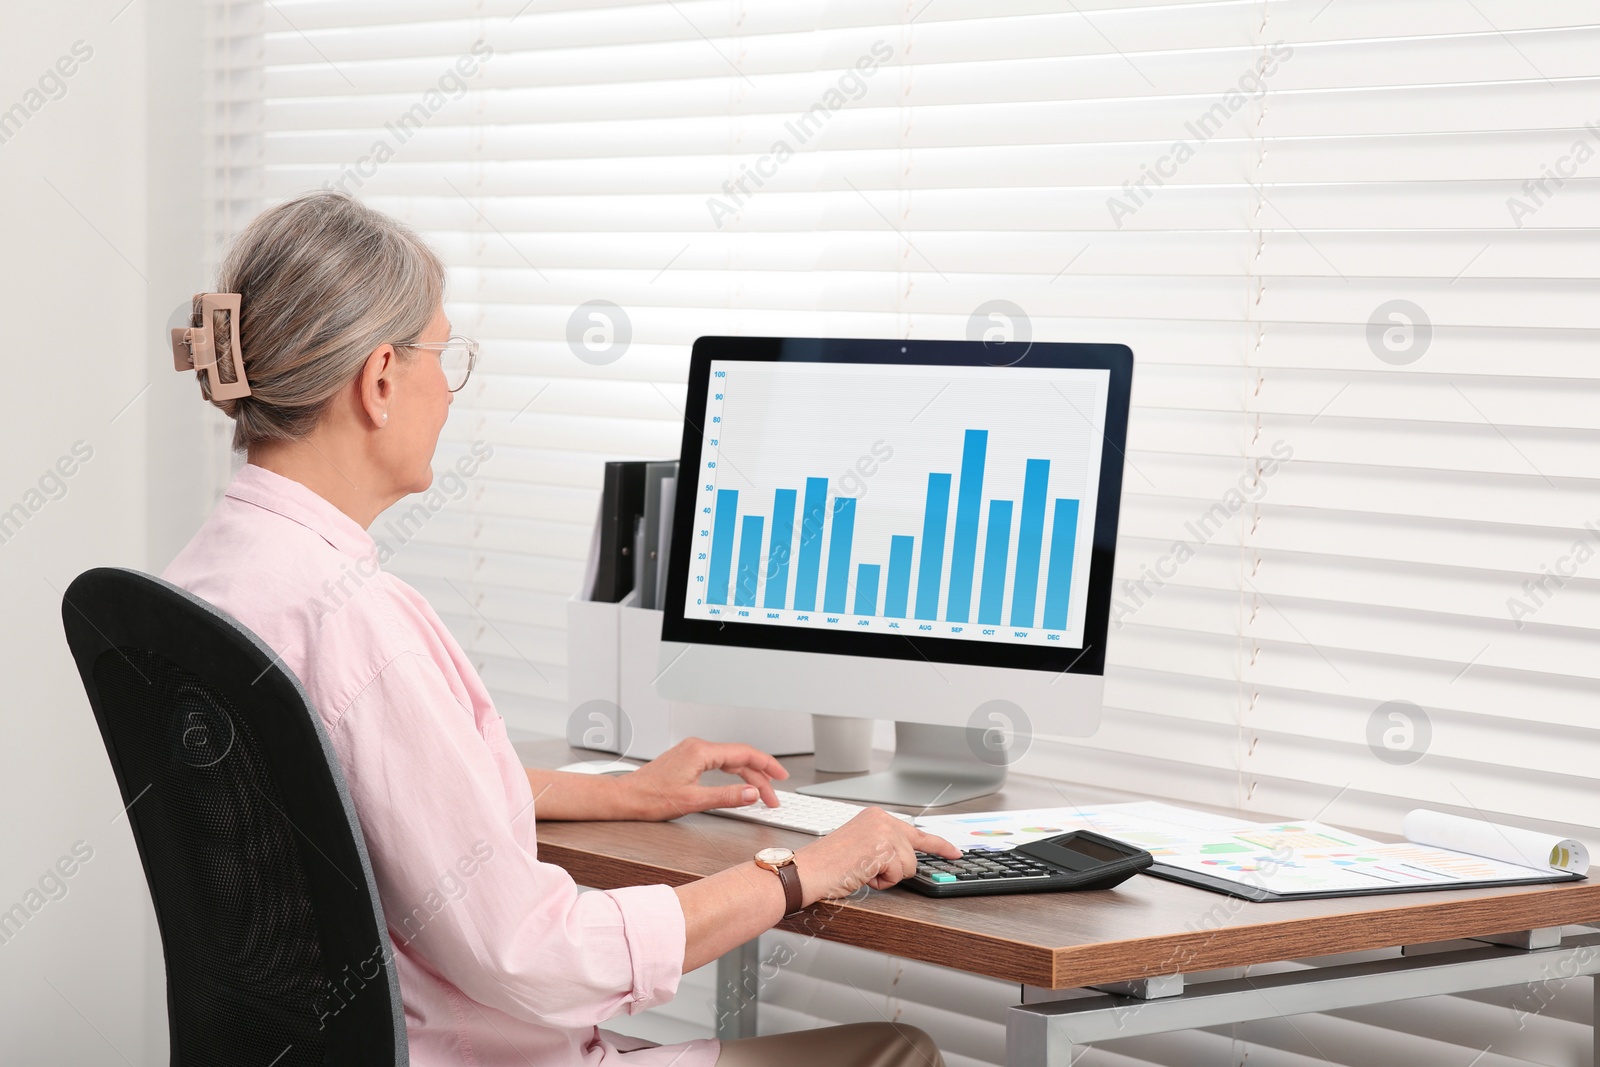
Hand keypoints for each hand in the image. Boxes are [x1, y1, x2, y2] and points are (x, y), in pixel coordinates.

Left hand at [619, 737, 788, 820]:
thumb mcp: (694, 801)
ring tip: (761, 794)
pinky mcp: (688, 759)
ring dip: (748, 776)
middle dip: (759, 776)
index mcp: (700, 751)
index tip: (781, 776)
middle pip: (739, 757)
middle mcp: (697, 747)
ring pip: (730, 760)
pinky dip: (733, 774)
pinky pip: (719, 763)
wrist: (626, 797)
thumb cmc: (651, 798)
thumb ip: (726, 796)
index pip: (744, 753)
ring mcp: (692, 751)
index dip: (766, 765)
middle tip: (773, 796)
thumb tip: (752, 794)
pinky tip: (740, 785)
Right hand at [792, 808, 959, 905]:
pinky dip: (880, 882)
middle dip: (894, 870)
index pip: (917, 832)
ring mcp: (884, 832)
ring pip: (907, 867)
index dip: (940, 846)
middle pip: (913, 855)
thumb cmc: (829, 863)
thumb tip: (907, 858)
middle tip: (867, 869)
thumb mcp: (861, 845)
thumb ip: (885, 845)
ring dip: (886, 877)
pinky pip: (897, 876)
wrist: (808, 870)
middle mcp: (882, 819)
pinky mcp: (883, 848)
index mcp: (877, 816)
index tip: (956, 852)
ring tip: (860, 870)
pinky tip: (861, 873)